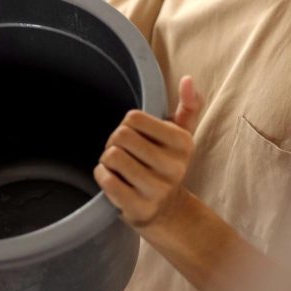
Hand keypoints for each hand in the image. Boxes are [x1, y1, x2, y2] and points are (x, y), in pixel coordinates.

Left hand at [94, 75, 202, 228]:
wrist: (168, 210)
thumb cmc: (167, 162)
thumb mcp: (181, 135)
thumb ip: (188, 105)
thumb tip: (188, 79)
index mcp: (182, 143)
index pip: (133, 118)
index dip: (127, 124)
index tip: (135, 137)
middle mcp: (173, 167)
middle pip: (120, 136)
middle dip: (114, 142)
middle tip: (124, 152)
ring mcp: (156, 189)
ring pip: (111, 156)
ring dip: (107, 159)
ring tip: (119, 167)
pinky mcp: (138, 207)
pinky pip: (106, 179)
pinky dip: (102, 175)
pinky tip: (113, 180)